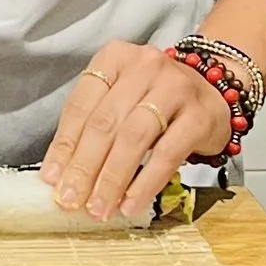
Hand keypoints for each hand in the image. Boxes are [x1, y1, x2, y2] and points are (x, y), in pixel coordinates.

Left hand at [40, 43, 230, 221]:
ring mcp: (175, 87)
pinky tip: (131, 203)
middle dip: (84, 167)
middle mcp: (144, 66)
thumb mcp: (120, 101)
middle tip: (70, 200)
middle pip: (104, 123)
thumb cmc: (157, 100)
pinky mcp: (200, 115)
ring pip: (133, 138)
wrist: (214, 92)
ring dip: (112, 179)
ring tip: (100, 207)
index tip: (51, 180)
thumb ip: (92, 129)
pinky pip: (167, 153)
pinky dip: (146, 182)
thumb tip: (60, 175)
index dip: (64, 146)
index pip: (80, 105)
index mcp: (114, 58)